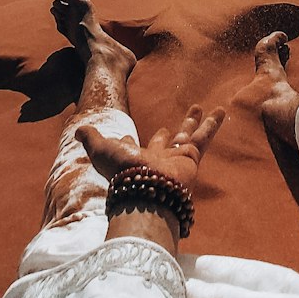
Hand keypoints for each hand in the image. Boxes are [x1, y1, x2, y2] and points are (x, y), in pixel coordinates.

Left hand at [76, 103, 225, 192]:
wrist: (146, 190)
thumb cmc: (122, 172)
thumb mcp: (101, 150)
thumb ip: (92, 138)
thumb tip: (77, 129)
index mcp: (132, 159)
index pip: (131, 147)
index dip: (127, 141)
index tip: (126, 135)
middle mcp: (154, 159)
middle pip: (161, 144)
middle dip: (164, 135)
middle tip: (167, 127)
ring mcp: (174, 159)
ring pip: (187, 136)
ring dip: (193, 122)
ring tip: (199, 107)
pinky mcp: (191, 157)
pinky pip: (204, 137)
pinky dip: (212, 124)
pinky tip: (221, 110)